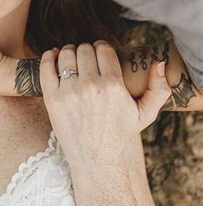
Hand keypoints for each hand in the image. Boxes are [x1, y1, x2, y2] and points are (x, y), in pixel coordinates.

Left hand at [40, 42, 170, 170]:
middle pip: (84, 50)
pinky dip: (48, 56)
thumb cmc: (119, 134)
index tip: (100, 51)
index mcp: (113, 86)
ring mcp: (69, 92)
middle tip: (87, 58)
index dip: (102, 47)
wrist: (94, 158)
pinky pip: (46, 66)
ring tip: (72, 58)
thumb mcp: (145, 114)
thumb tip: (158, 62)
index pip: (103, 49)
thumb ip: (158, 89)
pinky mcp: (52, 98)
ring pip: (66, 54)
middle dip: (86, 51)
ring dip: (69, 52)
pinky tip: (53, 55)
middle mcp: (90, 86)